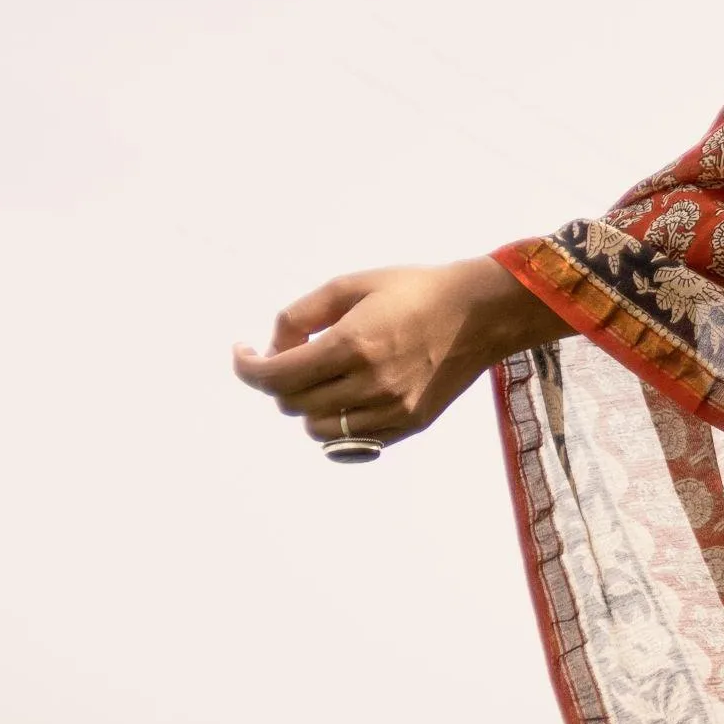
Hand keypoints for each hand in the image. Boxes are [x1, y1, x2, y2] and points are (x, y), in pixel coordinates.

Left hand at [232, 258, 566, 450]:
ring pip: (316, 428)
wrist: (480, 314)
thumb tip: (274, 346)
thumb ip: (303, 314)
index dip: (248, 368)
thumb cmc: (414, 290)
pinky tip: (345, 395)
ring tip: (321, 377)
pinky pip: (351, 440)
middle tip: (290, 355)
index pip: (277, 376)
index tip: (244, 354)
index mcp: (352, 344)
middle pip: (292, 403)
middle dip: (278, 381)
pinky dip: (336, 421)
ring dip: (306, 404)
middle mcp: (370, 384)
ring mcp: (391, 410)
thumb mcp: (351, 283)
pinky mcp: (408, 425)